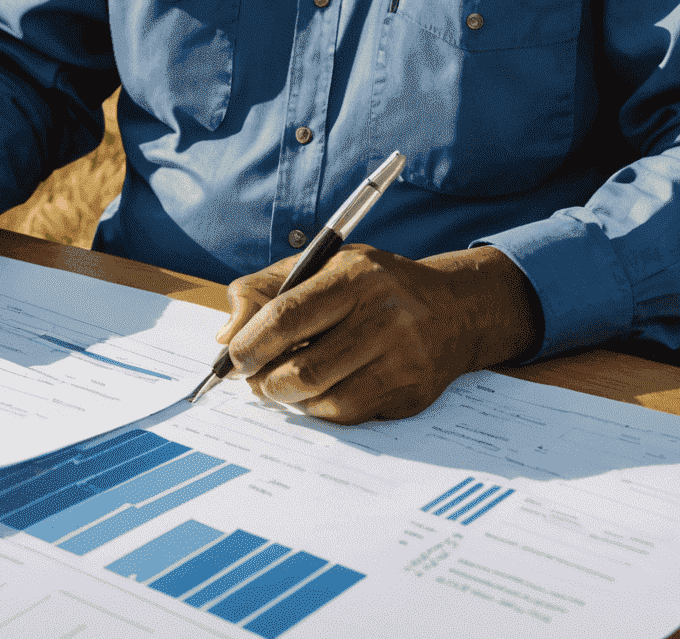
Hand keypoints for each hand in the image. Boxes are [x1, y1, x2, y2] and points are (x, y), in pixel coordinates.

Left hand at [215, 245, 542, 422]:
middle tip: (253, 380)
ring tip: (281, 386)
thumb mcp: (321, 266)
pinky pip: (349, 415)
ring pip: (324, 398)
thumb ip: (264, 289)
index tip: (232, 358)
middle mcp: (383, 317)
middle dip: (266, 381)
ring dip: (290, 398)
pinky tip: (316, 393)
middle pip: (304, 368)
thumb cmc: (372, 285)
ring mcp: (402, 359)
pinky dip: (320, 409)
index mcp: (354, 277)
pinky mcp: (412, 393)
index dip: (252, 343)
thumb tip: (226, 335)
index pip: (288, 315)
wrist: (453, 308)